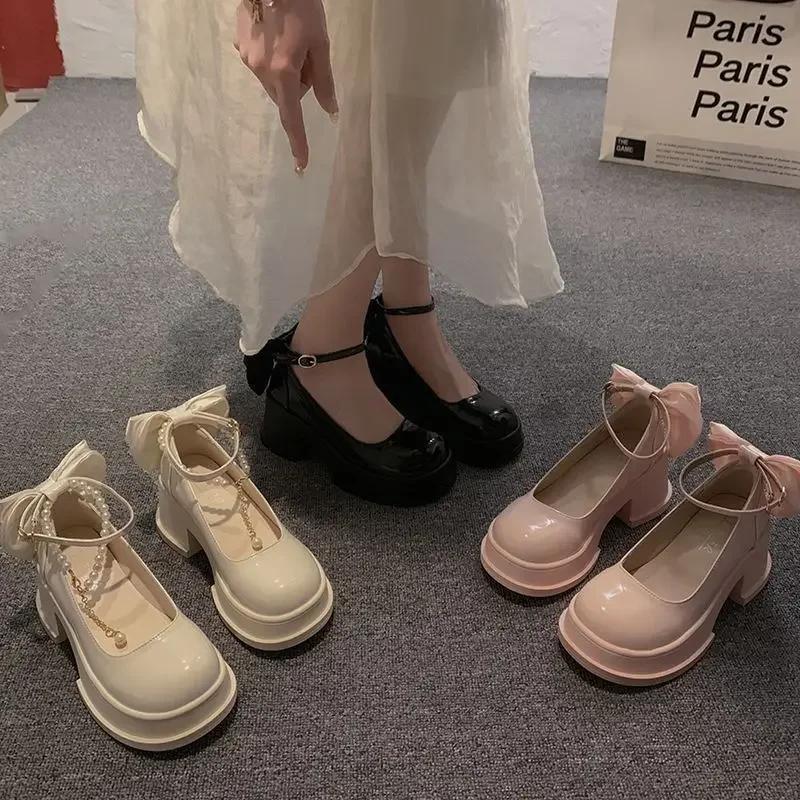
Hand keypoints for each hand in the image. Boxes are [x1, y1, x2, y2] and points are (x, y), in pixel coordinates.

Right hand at [235, 0, 337, 170]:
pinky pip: (261, 64)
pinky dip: (272, 57)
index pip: (292, 117)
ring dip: (285, 71)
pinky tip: (277, 34)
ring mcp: (247, 59)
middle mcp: (261, 72)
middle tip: (309, 57)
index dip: (298, 142)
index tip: (301, 165)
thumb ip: (325, 81)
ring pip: (272, 80)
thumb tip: (330, 111)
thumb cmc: (301, 7)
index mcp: (283, 74)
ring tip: (291, 39)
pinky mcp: (239, 46)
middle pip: (284, 96)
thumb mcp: (321, 44)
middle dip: (298, 86)